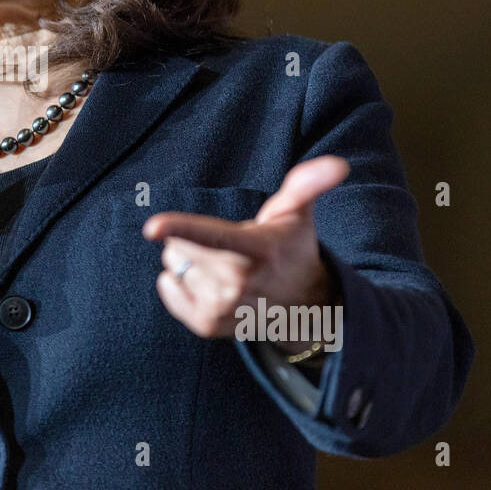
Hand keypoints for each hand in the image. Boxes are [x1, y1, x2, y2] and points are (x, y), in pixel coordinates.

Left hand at [142, 155, 348, 352]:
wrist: (302, 307)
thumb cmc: (292, 249)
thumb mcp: (298, 214)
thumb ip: (308, 185)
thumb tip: (338, 164)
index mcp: (258, 249)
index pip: (215, 236)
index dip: (181, 228)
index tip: (152, 226)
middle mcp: (239, 282)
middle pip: (179, 247)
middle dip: (190, 238)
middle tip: (227, 246)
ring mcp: (223, 307)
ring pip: (173, 266)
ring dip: (189, 261)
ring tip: (224, 266)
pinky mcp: (207, 325)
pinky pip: (167, 288)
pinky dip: (178, 281)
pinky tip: (207, 283)